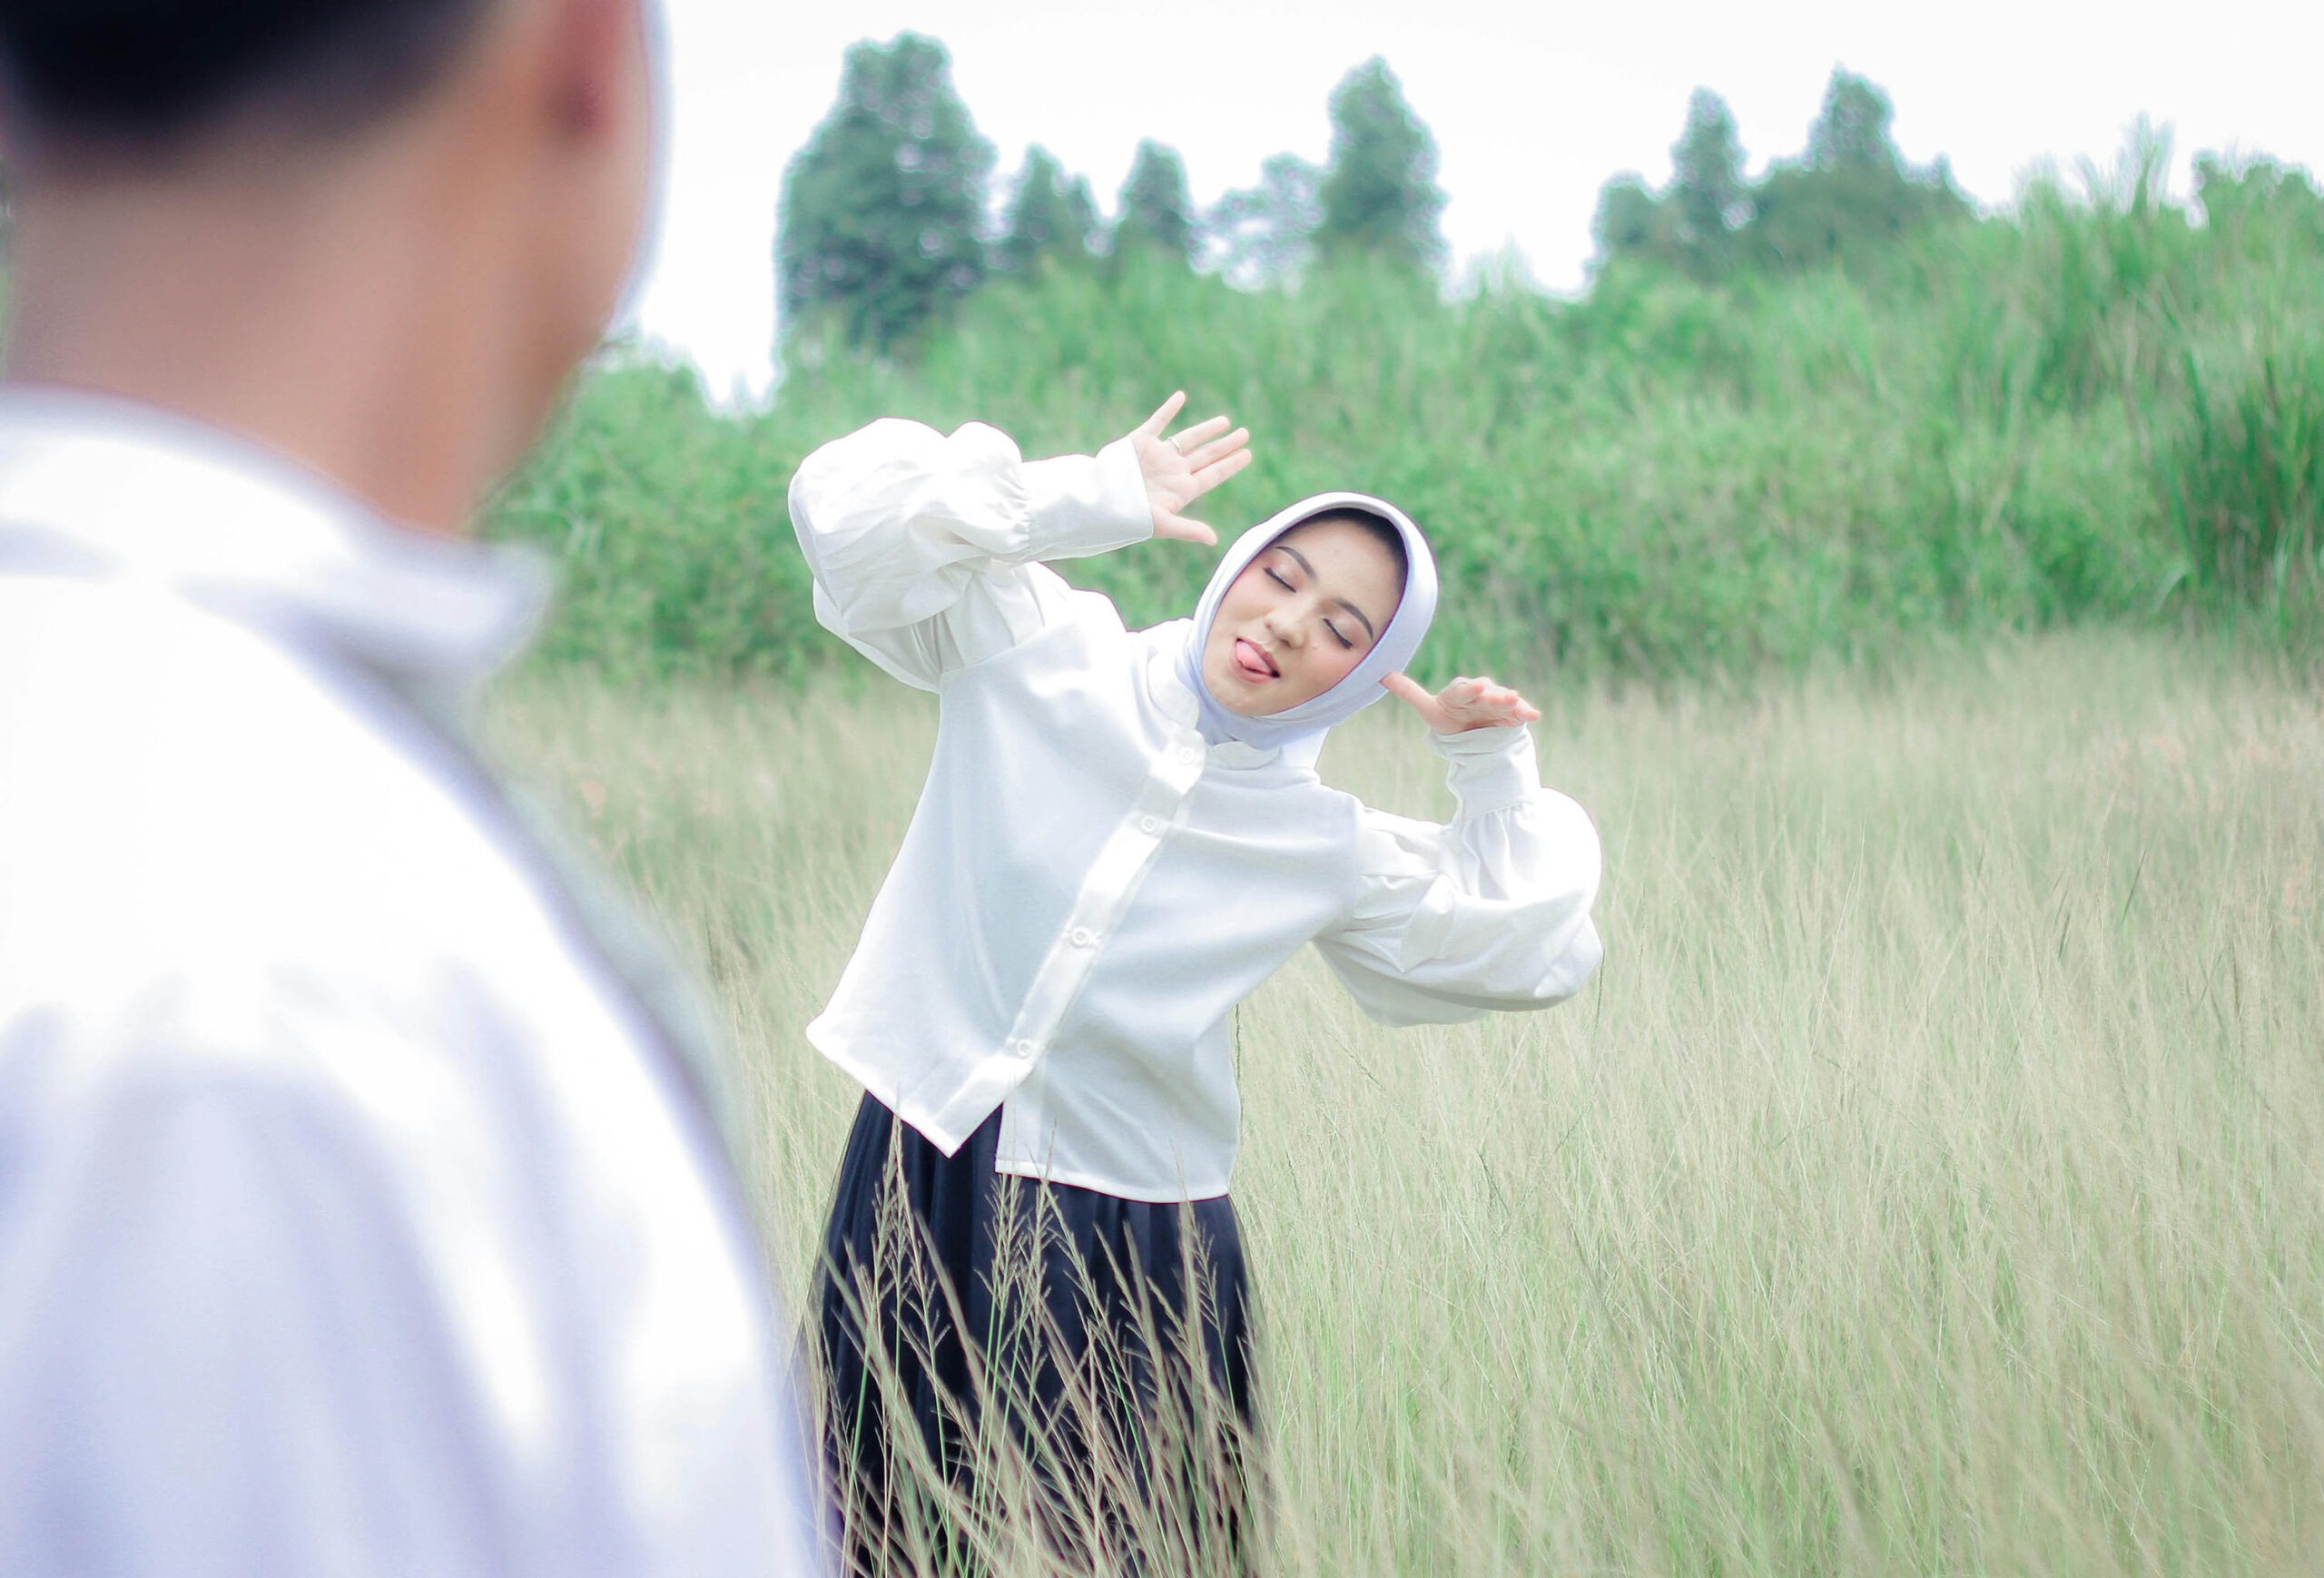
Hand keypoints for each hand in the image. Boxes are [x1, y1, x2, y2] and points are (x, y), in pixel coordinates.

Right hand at [1129, 391, 1251, 544]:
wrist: (1100, 500)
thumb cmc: (1130, 517)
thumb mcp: (1162, 524)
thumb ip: (1188, 529)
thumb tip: (1214, 540)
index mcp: (1181, 489)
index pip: (1213, 474)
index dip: (1230, 464)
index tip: (1248, 454)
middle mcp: (1173, 471)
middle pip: (1206, 455)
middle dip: (1225, 445)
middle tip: (1245, 434)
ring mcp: (1158, 456)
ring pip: (1188, 438)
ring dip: (1206, 429)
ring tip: (1225, 421)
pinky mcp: (1140, 441)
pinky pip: (1158, 421)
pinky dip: (1169, 409)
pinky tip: (1181, 397)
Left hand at [1382, 673, 1541, 732]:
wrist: (1469, 731)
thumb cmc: (1447, 717)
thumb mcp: (1428, 708)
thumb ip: (1409, 691)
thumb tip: (1381, 674)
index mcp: (1459, 692)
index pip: (1463, 691)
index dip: (1470, 691)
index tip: (1477, 688)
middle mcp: (1480, 694)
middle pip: (1486, 696)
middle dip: (1494, 697)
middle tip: (1504, 697)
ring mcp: (1496, 703)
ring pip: (1503, 701)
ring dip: (1511, 703)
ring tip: (1517, 703)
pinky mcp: (1510, 714)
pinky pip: (1518, 712)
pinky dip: (1525, 712)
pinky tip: (1534, 716)